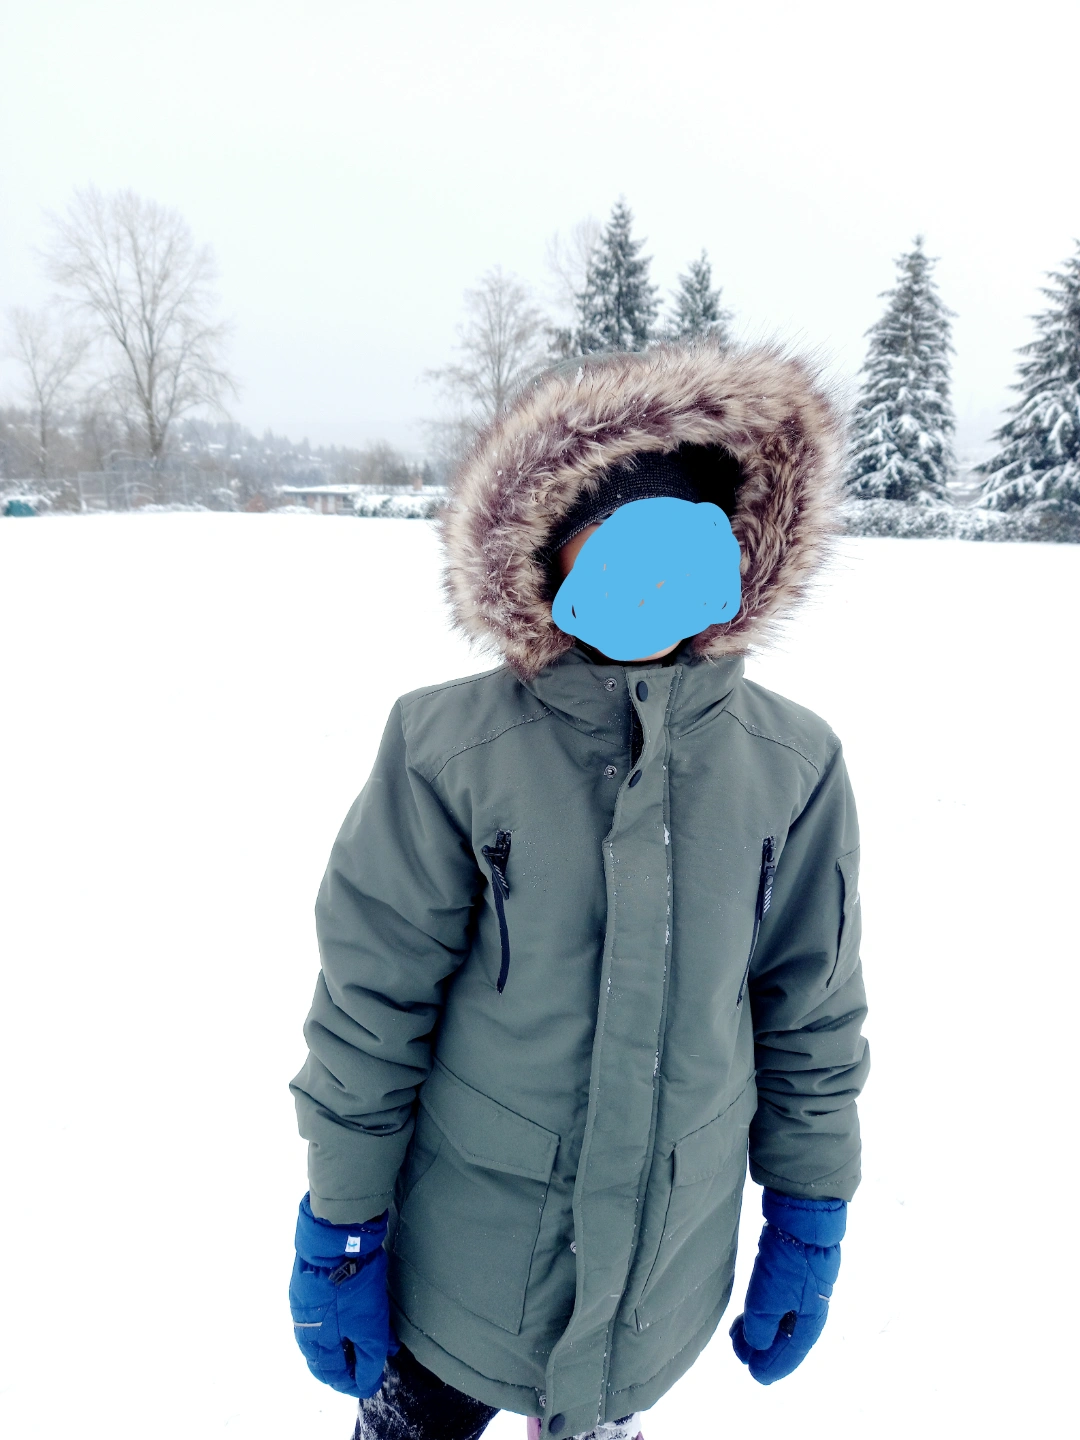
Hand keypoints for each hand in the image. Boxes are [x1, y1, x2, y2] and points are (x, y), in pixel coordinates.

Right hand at [289, 1193, 394, 1397]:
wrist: (334, 1238)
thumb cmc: (353, 1286)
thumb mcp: (370, 1326)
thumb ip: (369, 1358)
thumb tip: (367, 1381)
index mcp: (316, 1343)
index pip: (332, 1375)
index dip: (351, 1383)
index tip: (370, 1382)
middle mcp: (304, 1328)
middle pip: (322, 1359)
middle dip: (343, 1367)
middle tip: (363, 1367)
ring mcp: (303, 1305)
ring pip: (320, 1337)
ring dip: (339, 1345)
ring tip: (359, 1343)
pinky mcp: (306, 1286)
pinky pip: (320, 1316)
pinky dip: (335, 1324)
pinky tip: (349, 1317)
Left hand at [729, 1188, 845, 1384]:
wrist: (802, 1217)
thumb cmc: (788, 1260)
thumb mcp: (767, 1299)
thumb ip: (760, 1328)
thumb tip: (756, 1345)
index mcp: (810, 1322)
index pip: (791, 1354)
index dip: (772, 1367)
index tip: (754, 1376)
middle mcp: (811, 1310)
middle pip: (786, 1339)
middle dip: (762, 1350)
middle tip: (739, 1355)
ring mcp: (803, 1291)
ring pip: (781, 1321)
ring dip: (760, 1331)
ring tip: (737, 1336)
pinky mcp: (794, 1273)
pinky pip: (779, 1304)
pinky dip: (764, 1314)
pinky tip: (749, 1314)